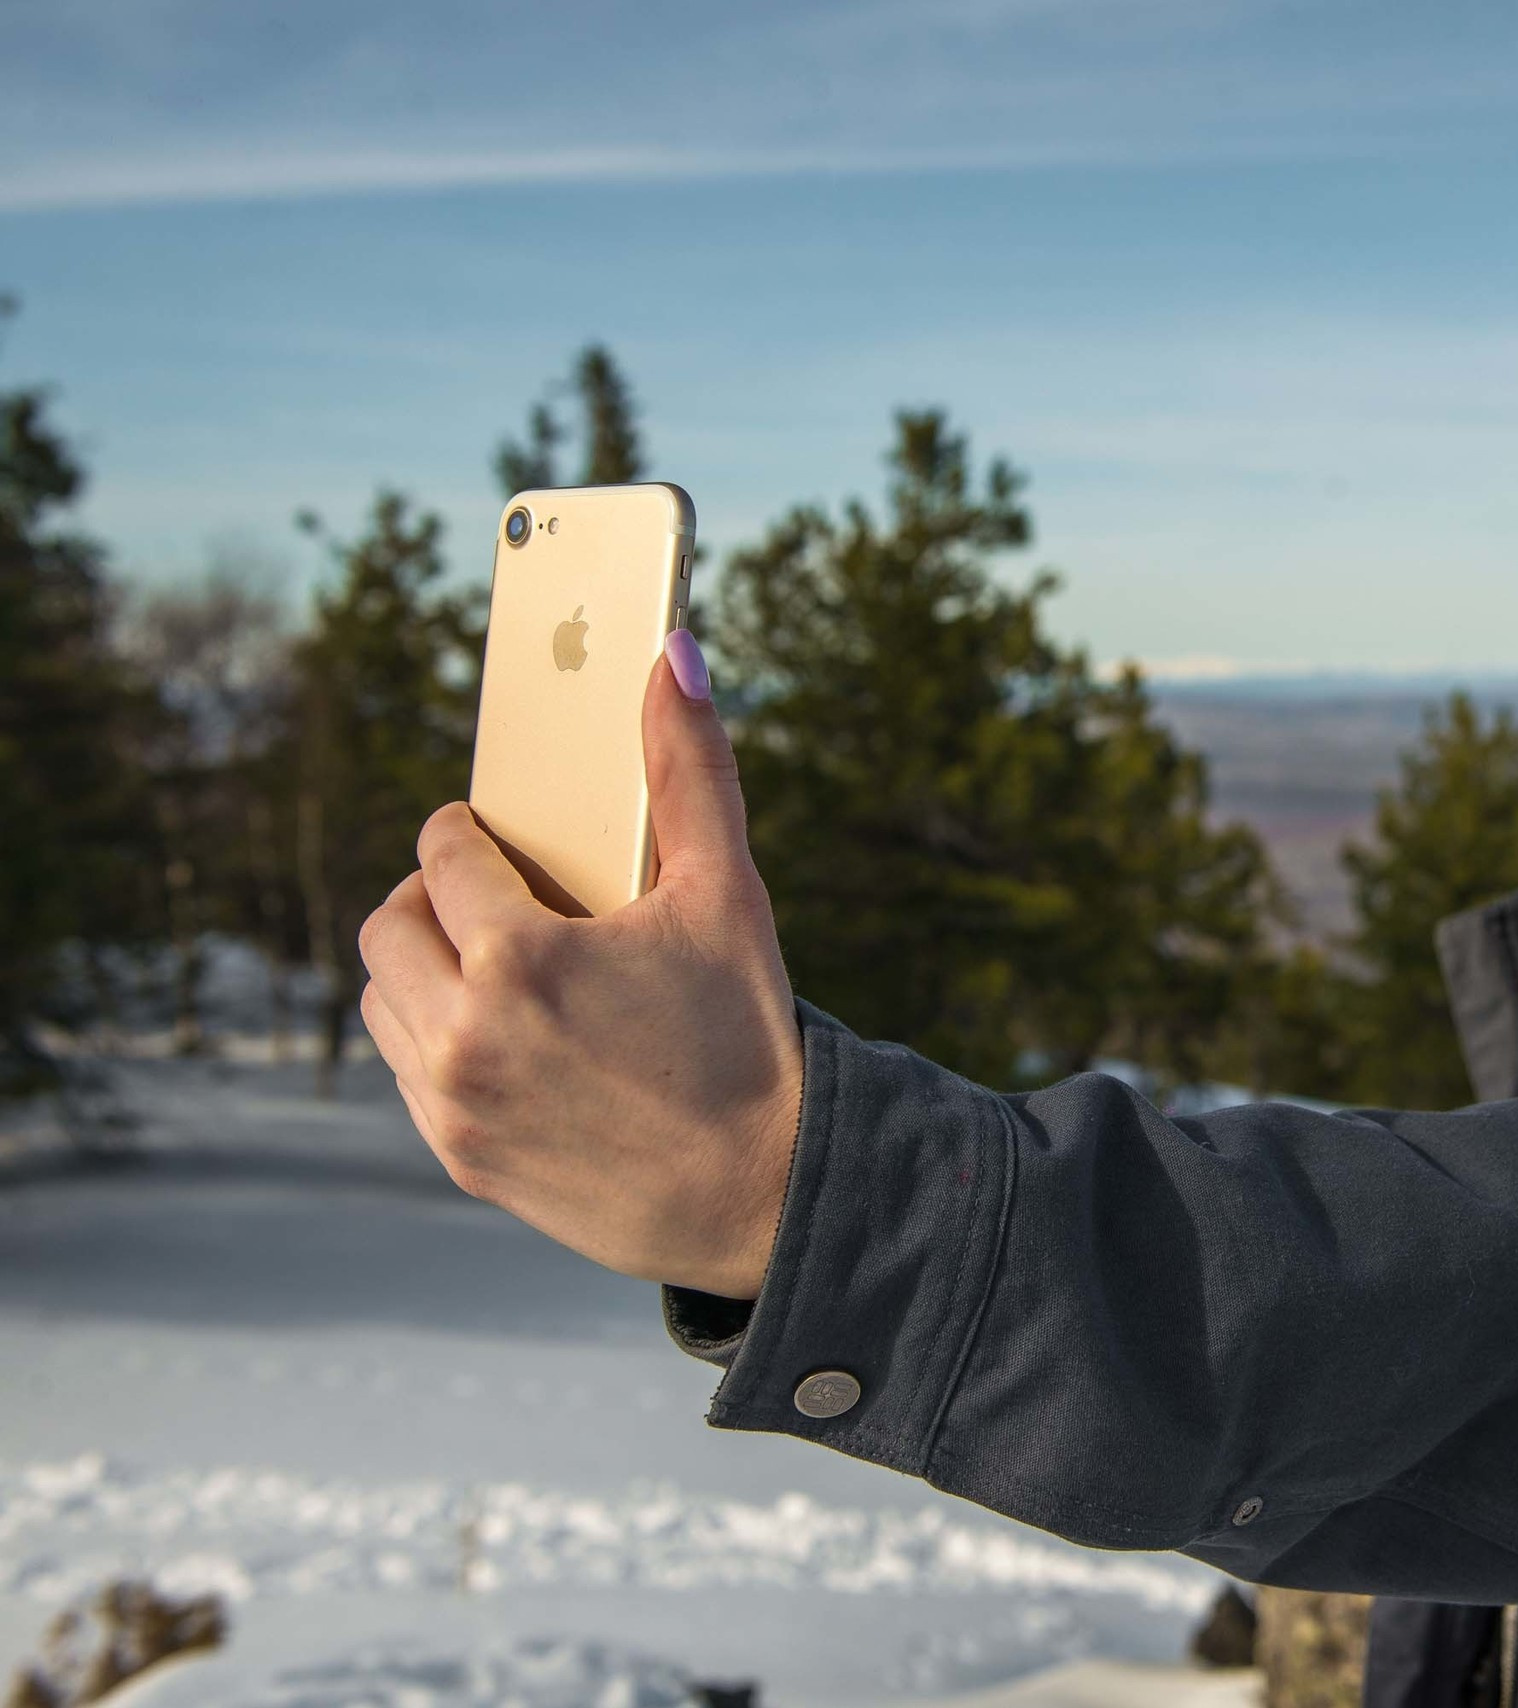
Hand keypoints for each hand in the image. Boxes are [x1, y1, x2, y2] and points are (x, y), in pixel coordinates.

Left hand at [358, 635, 801, 1299]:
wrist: (764, 1193)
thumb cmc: (751, 1037)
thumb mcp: (729, 895)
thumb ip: (690, 769)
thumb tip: (675, 652)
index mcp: (522, 956)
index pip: (441, 855)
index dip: (463, 832)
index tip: (482, 832)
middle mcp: (466, 1032)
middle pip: (387, 925)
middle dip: (426, 897)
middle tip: (478, 895)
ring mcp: (454, 1103)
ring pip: (382, 1001)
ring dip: (421, 969)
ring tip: (487, 962)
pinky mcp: (459, 1157)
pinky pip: (407, 1072)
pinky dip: (436, 1040)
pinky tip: (502, 1034)